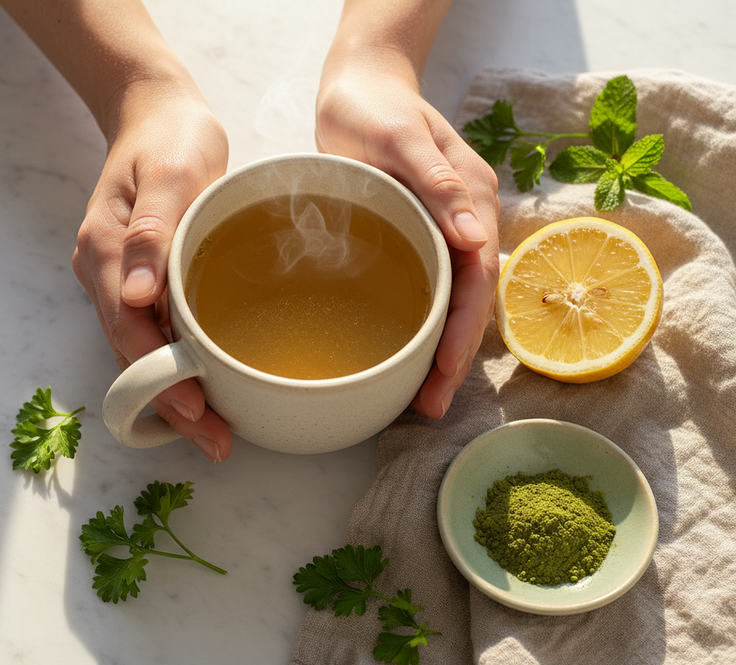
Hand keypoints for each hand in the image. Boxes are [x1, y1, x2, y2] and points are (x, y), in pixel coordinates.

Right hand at [72, 83, 232, 460]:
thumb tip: (137, 293)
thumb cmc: (168, 138)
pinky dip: (177, 364)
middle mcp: (104, 275)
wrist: (155, 113)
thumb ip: (151, 229)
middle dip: (170, 403)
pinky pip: (152, 333)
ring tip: (216, 429)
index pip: (129, 332)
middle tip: (217, 442)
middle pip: (132, 355)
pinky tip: (208, 383)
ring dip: (174, 391)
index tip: (196, 412)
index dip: (161, 378)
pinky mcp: (139, 280)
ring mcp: (119, 280)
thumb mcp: (169, 172)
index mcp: (105, 252)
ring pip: (140, 351)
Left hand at [315, 66, 499, 417]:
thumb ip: (440, 185)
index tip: (442, 369)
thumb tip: (477, 240)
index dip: (463, 329)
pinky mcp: (417, 235)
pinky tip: (404, 356)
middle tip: (428, 406)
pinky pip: (427, 288)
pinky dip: (420, 327)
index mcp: (470, 201)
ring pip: (450, 302)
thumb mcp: (403, 140)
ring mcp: (442, 231)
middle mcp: (464, 223)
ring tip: (418, 399)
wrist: (360, 85)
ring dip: (438, 351)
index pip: (477, 279)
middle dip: (452, 357)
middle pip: (468, 301)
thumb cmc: (375, 107)